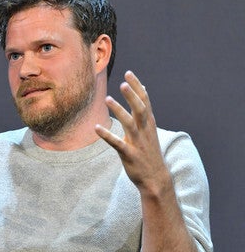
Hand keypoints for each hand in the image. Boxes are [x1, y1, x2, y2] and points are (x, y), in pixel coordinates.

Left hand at [95, 71, 168, 193]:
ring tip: (108, 99)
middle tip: (122, 83)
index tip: (128, 73)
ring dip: (119, 111)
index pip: (145, 101)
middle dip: (132, 96)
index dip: (137, 87)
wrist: (155, 178)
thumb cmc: (149, 152)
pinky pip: (117, 143)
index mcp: (149, 124)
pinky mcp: (129, 155)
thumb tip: (143, 89)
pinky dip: (107, 135)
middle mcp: (145, 131)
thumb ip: (144, 111)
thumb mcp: (149, 129)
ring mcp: (138, 143)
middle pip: (140, 109)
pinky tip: (96, 127)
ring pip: (129, 124)